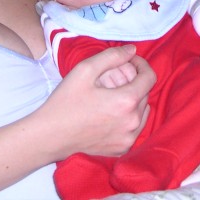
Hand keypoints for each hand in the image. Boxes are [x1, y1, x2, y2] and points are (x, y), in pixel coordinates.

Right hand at [41, 45, 155, 158]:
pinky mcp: (122, 148)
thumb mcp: (85, 69)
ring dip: (133, 99)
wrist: (50, 136)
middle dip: (134, 81)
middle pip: (145, 93)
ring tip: (112, 95)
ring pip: (142, 111)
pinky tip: (110, 112)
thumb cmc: (66, 101)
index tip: (129, 61)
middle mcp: (132, 122)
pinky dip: (129, 117)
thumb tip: (132, 50)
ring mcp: (128, 138)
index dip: (141, 64)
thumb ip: (112, 56)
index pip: (149, 77)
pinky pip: (135, 127)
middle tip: (113, 77)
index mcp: (126, 101)